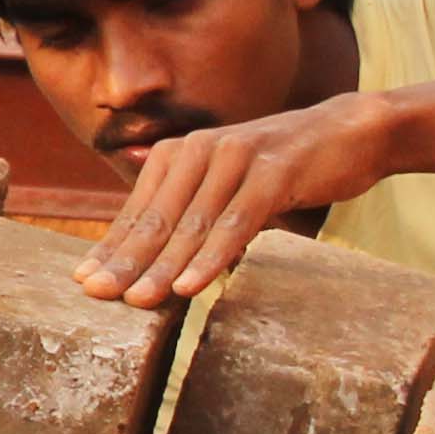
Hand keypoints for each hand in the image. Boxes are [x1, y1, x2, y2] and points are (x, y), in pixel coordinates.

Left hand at [74, 94, 398, 304]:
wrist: (350, 132)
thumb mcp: (227, 181)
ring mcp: (235, 159)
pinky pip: (235, 224)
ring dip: (163, 267)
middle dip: (125, 261)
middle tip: (97, 296)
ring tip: (137, 301)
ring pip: (192, 224)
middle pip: (157, 218)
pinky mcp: (273, 173)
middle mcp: (200, 150)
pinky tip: (190, 286)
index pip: (139, 210)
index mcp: (180, 153)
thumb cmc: (283, 166)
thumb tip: (146, 242)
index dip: (111, 247)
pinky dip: (211, 258)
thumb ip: (190, 205)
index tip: (84, 282)